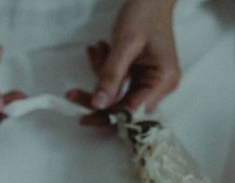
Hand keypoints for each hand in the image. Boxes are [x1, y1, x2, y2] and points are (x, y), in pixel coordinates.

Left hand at [65, 0, 179, 124]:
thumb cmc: (144, 14)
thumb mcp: (125, 45)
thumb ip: (111, 76)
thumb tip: (98, 105)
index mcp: (163, 80)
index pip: (132, 111)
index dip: (107, 116)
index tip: (83, 116)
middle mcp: (160, 85)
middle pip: (123, 106)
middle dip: (98, 96)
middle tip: (72, 94)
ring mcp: (150, 80)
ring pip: (117, 93)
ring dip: (101, 74)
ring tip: (97, 49)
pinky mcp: (140, 75)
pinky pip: (117, 81)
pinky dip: (105, 68)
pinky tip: (101, 48)